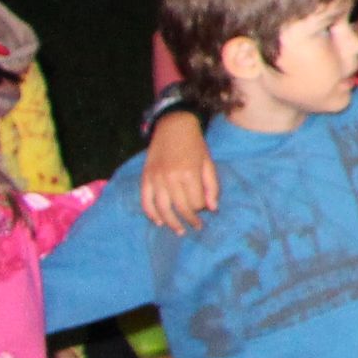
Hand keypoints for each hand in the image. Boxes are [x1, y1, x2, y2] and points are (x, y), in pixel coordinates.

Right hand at [139, 110, 218, 233]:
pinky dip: (151, 214)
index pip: (196, 202)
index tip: (204, 209)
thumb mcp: (208, 163)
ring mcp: (156, 179)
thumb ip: (212, 186)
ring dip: (171, 223)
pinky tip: (159, 222)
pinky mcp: (145, 178)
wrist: (173, 127)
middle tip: (196, 227)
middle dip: (189, 220)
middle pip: (180, 208)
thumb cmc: (195, 145)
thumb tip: (212, 208)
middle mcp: (171, 178)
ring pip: (162, 209)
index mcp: (189, 174)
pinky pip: (146, 201)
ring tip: (179, 231)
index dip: (201, 208)